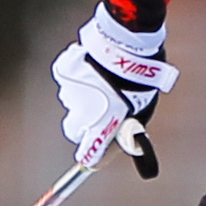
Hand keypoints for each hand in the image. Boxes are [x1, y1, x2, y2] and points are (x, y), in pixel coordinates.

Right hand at [51, 7, 176, 166]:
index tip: (94, 157)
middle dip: (84, 125)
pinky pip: (68, 81)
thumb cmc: (138, 82)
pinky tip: (92, 69)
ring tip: (102, 84)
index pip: (89, 156)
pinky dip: (76, 79)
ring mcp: (70, 93)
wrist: (126, 47)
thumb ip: (130, 130)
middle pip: (74, 130)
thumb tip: (130, 142)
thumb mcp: (141, 111)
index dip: (93, 156)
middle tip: (99, 114)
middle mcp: (81, 114)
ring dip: (83, 98)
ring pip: (72, 102)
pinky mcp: (64, 73)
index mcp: (100, 128)